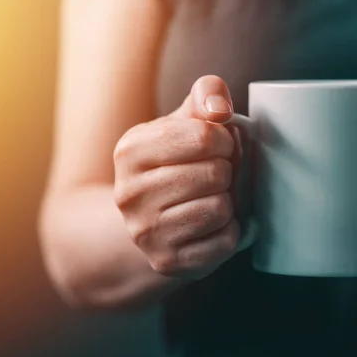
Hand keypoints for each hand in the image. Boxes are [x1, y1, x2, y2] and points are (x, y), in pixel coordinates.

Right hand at [113, 75, 243, 279]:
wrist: (152, 220)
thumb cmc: (176, 163)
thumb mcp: (185, 121)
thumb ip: (207, 95)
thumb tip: (220, 108)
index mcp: (130, 150)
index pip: (205, 136)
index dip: (223, 140)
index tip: (215, 146)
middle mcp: (128, 193)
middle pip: (215, 173)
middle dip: (226, 172)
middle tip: (213, 176)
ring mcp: (145, 232)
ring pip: (220, 208)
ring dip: (227, 202)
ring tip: (210, 198)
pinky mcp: (166, 262)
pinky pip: (225, 240)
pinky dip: (228, 231)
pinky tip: (210, 225)